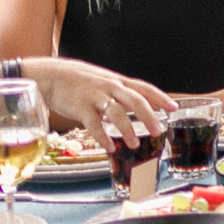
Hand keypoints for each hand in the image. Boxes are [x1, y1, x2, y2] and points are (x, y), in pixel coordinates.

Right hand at [29, 57, 170, 145]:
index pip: (144, 88)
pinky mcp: (80, 107)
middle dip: (149, 116)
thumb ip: (118, 93)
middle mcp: (109, 87)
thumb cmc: (77, 80)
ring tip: (134, 144)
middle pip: (135, 101)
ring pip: (116, 113)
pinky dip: (102, 137)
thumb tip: (136, 105)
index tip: (174, 107)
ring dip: (127, 129)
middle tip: (157, 131)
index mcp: (117, 81)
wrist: (49, 76)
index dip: (160, 97)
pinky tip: (109, 147)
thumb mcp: (102, 81)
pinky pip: (94, 124)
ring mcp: (95, 96)